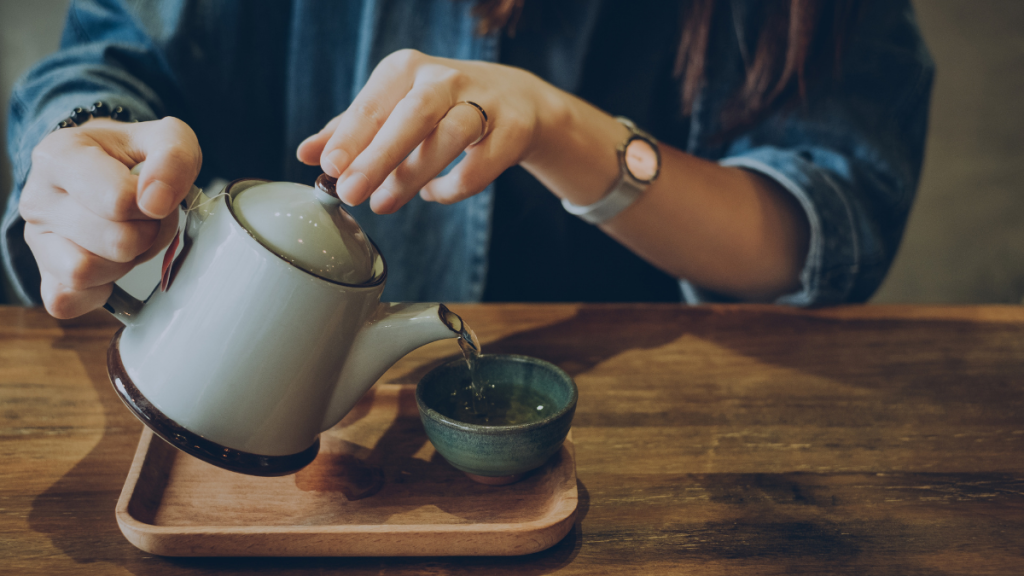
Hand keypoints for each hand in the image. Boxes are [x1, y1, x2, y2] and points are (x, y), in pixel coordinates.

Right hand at [19, 117, 201, 317]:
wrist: (109, 168)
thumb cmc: (134, 156)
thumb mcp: (166, 138)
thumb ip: (172, 158)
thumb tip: (155, 202)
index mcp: (59, 155)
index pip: (118, 199)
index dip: (153, 204)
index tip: (154, 193)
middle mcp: (37, 197)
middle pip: (114, 241)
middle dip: (147, 234)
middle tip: (147, 218)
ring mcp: (36, 239)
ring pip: (85, 273)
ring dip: (125, 263)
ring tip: (130, 236)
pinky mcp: (44, 274)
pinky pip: (68, 301)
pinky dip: (100, 290)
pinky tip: (112, 264)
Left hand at [296, 49, 560, 213]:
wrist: (515, 101)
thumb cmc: (439, 108)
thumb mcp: (392, 109)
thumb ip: (351, 132)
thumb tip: (306, 154)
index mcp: (405, 70)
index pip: (373, 103)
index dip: (350, 136)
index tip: (329, 167)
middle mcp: (444, 79)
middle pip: (412, 115)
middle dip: (379, 155)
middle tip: (351, 192)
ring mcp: (483, 103)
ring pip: (450, 137)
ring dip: (414, 174)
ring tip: (384, 203)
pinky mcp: (512, 131)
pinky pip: (480, 165)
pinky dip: (452, 186)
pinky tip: (433, 193)